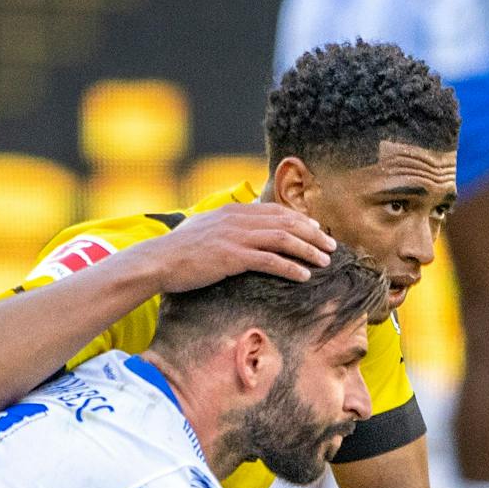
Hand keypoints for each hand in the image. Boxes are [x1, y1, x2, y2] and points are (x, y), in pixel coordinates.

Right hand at [139, 204, 333, 292]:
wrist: (158, 261)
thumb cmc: (177, 250)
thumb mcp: (201, 227)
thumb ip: (221, 223)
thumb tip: (232, 223)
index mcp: (233, 211)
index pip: (275, 211)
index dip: (300, 219)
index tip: (316, 229)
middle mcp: (238, 219)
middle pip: (285, 222)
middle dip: (312, 234)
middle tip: (330, 246)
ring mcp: (236, 237)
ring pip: (283, 239)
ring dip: (308, 250)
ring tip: (324, 261)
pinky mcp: (233, 257)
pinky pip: (270, 261)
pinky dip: (290, 267)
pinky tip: (304, 276)